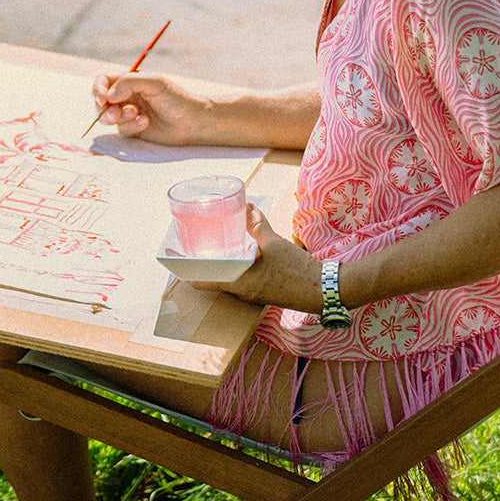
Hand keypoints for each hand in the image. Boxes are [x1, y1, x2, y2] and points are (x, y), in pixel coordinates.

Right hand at [90, 73, 207, 144]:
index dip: (98, 89)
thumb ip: (128, 83)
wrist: (192, 122)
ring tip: (135, 115)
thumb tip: (107, 96)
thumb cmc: (176, 98)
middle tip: (116, 114)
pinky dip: (132, 126)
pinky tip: (146, 122)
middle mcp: (127, 97)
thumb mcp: (154, 83)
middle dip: (105, 109)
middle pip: (101, 102)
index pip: (104, 81)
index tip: (102, 99)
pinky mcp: (134, 130)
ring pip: (108, 118)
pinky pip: (122, 130)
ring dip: (118, 117)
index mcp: (129, 82)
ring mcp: (129, 115)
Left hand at [192, 205, 321, 315]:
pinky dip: (235, 267)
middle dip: (202, 264)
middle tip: (194, 245)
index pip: (202, 282)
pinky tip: (239, 253)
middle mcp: (242, 293)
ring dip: (219, 265)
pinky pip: (242, 279)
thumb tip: (246, 206)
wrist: (324, 290)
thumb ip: (257, 224)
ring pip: (228, 279)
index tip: (176, 259)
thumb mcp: (274, 243)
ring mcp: (253, 294)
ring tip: (213, 246)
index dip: (186, 271)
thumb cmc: (297, 270)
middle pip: (213, 280)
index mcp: (239, 284)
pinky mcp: (264, 291)